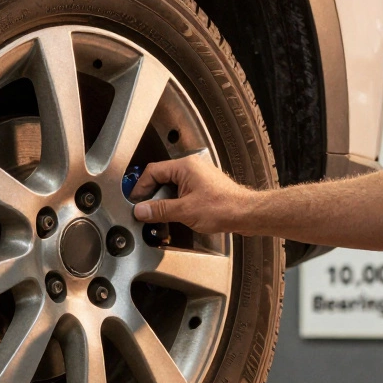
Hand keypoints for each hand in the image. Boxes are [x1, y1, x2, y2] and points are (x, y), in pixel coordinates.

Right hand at [129, 153, 258, 234]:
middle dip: (151, 195)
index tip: (135, 202)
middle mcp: (191, 168)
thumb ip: (160, 210)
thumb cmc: (223, 207)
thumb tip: (141, 210)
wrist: (246, 214)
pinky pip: (182, 191)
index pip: (153, 171)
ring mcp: (198, 177)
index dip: (140, 187)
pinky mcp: (203, 187)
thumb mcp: (184, 211)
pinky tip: (174, 215)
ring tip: (159, 215)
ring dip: (163, 200)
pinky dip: (175, 202)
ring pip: (171, 186)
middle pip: (161, 178)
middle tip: (144, 210)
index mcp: (185, 166)